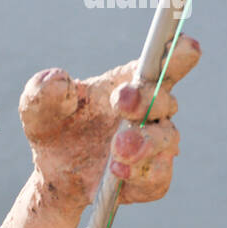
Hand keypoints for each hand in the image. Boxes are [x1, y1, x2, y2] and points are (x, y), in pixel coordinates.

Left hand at [18, 34, 200, 206]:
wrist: (54, 175)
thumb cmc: (55, 127)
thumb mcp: (38, 108)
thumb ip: (43, 91)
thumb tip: (55, 80)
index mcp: (132, 83)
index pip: (164, 62)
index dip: (177, 54)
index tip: (188, 47)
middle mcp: (152, 112)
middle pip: (165, 102)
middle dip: (146, 101)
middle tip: (122, 103)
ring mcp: (156, 146)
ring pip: (165, 143)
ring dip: (144, 145)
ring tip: (116, 151)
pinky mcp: (151, 179)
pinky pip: (157, 180)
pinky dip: (140, 178)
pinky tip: (117, 174)